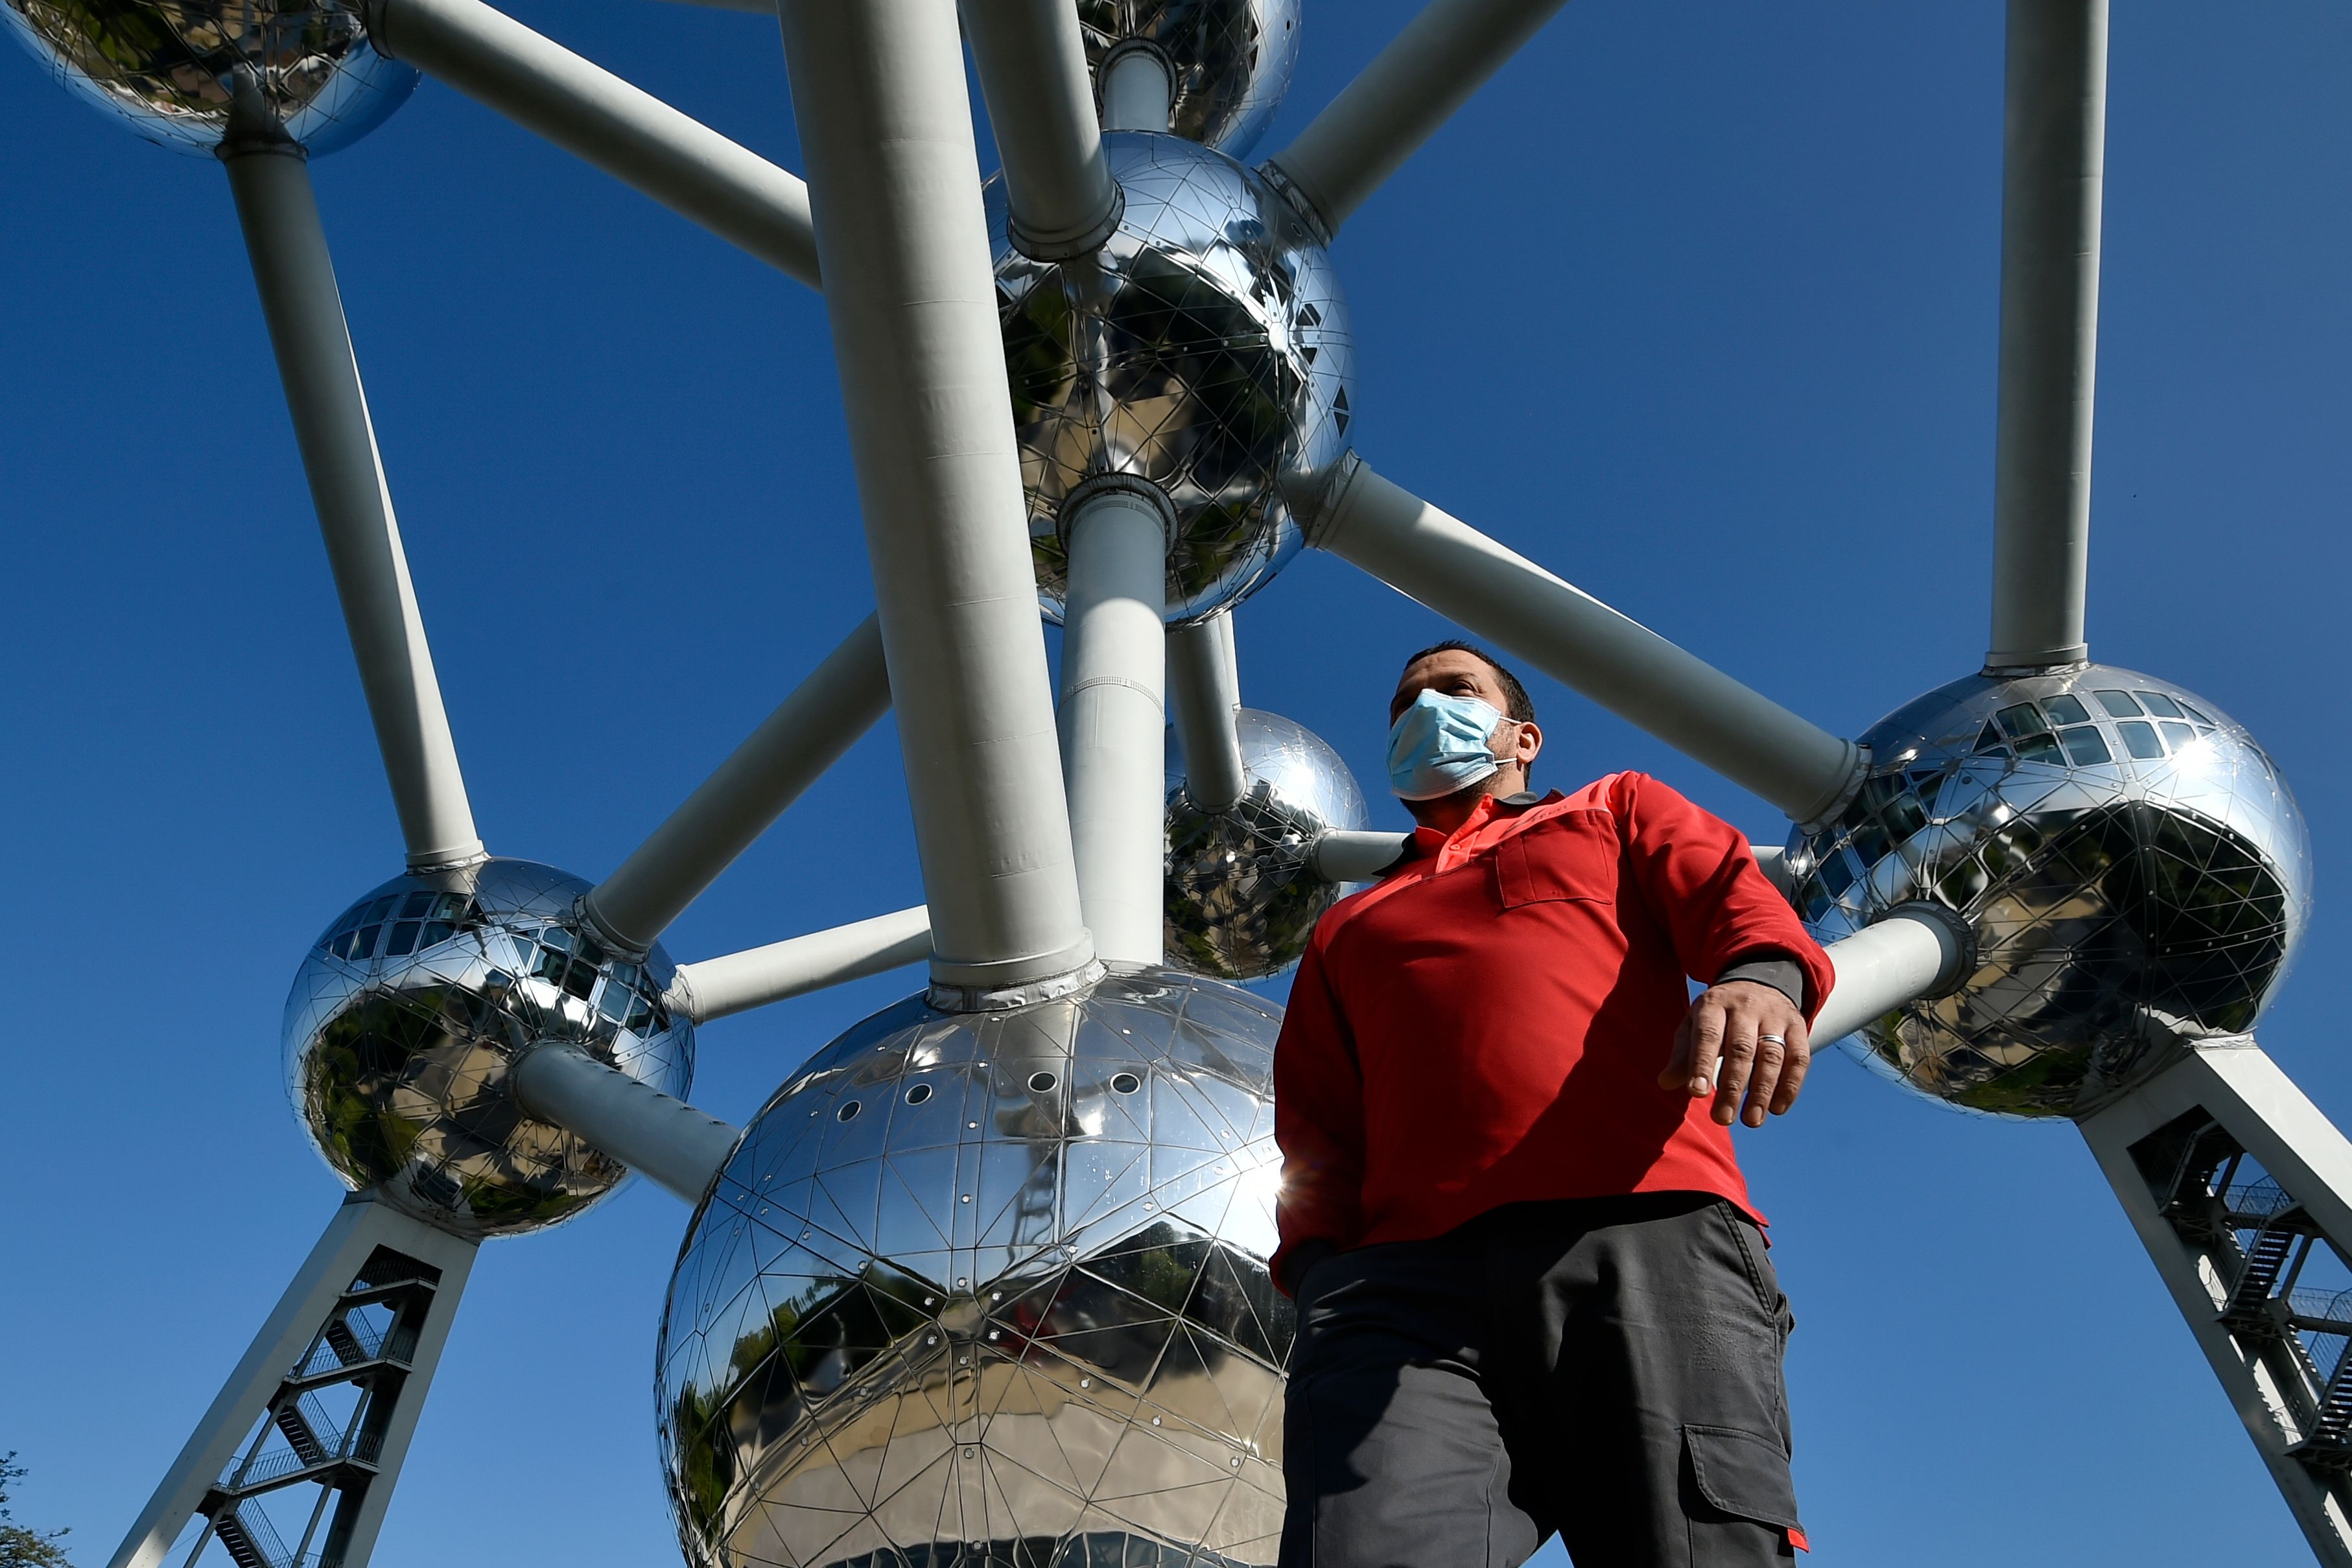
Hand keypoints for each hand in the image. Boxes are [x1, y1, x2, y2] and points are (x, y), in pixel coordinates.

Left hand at [1657, 980, 1810, 1127]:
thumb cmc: (1717, 1016)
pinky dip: (1790, 1085)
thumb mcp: (1693, 1025)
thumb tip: (1665, 1083)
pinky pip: (1798, 1058)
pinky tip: (1777, 1109)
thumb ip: (1682, 1055)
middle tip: (1723, 1119)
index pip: (1708, 1035)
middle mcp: (1746, 1007)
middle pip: (1741, 1049)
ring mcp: (1775, 1016)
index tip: (1697, 1094)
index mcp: (1714, 1005)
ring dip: (1762, 1092)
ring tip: (1752, 1121)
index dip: (1702, 1064)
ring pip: (1772, 1055)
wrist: (1758, 982)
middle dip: (1732, 1087)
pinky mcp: (1798, 1026)